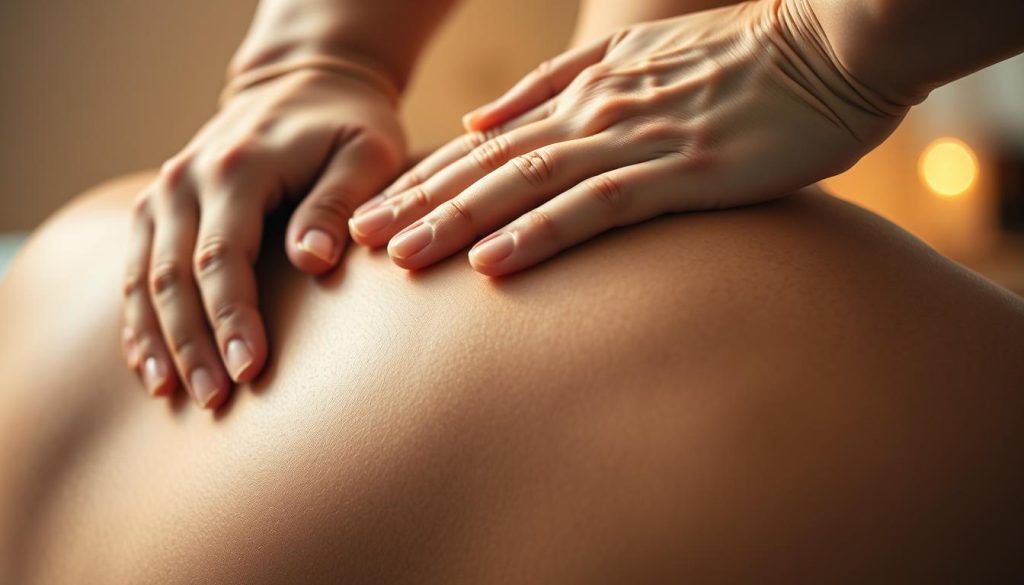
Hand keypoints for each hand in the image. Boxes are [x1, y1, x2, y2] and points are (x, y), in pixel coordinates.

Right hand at [121, 68, 404, 407]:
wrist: (304, 81)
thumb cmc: (348, 124)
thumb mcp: (365, 151)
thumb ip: (339, 202)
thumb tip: (313, 260)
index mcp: (239, 168)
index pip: (223, 258)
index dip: (232, 319)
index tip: (249, 371)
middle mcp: (187, 180)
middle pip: (174, 276)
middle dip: (192, 344)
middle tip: (213, 400)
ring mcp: (165, 192)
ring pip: (145, 278)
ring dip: (159, 339)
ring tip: (173, 395)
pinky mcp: (160, 207)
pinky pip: (136, 269)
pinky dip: (140, 319)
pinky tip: (150, 364)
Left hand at [347, 0, 905, 274]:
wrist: (830, 48)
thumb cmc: (743, 61)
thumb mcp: (634, 58)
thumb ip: (556, 84)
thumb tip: (483, 119)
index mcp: (586, 89)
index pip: (489, 142)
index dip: (429, 178)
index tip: (377, 209)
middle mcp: (597, 113)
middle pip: (489, 165)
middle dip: (420, 204)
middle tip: (358, 241)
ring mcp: (636, 141)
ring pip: (525, 185)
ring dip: (459, 222)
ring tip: (400, 258)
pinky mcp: (681, 172)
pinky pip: (595, 207)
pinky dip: (539, 233)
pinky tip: (495, 263)